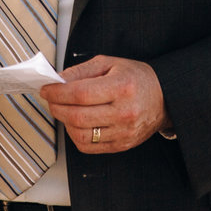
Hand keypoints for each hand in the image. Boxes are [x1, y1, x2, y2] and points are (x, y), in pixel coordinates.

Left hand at [44, 55, 167, 153]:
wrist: (163, 97)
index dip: (57, 92)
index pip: (80, 93)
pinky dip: (75, 135)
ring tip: (64, 110)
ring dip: (65, 122)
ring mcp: (124, 132)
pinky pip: (89, 147)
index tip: (47, 89)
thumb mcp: (110, 64)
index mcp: (122, 87)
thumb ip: (81, 71)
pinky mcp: (122, 145)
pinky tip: (76, 123)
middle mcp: (124, 112)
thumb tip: (56, 80)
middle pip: (77, 116)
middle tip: (51, 99)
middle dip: (56, 107)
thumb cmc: (135, 78)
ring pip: (80, 134)